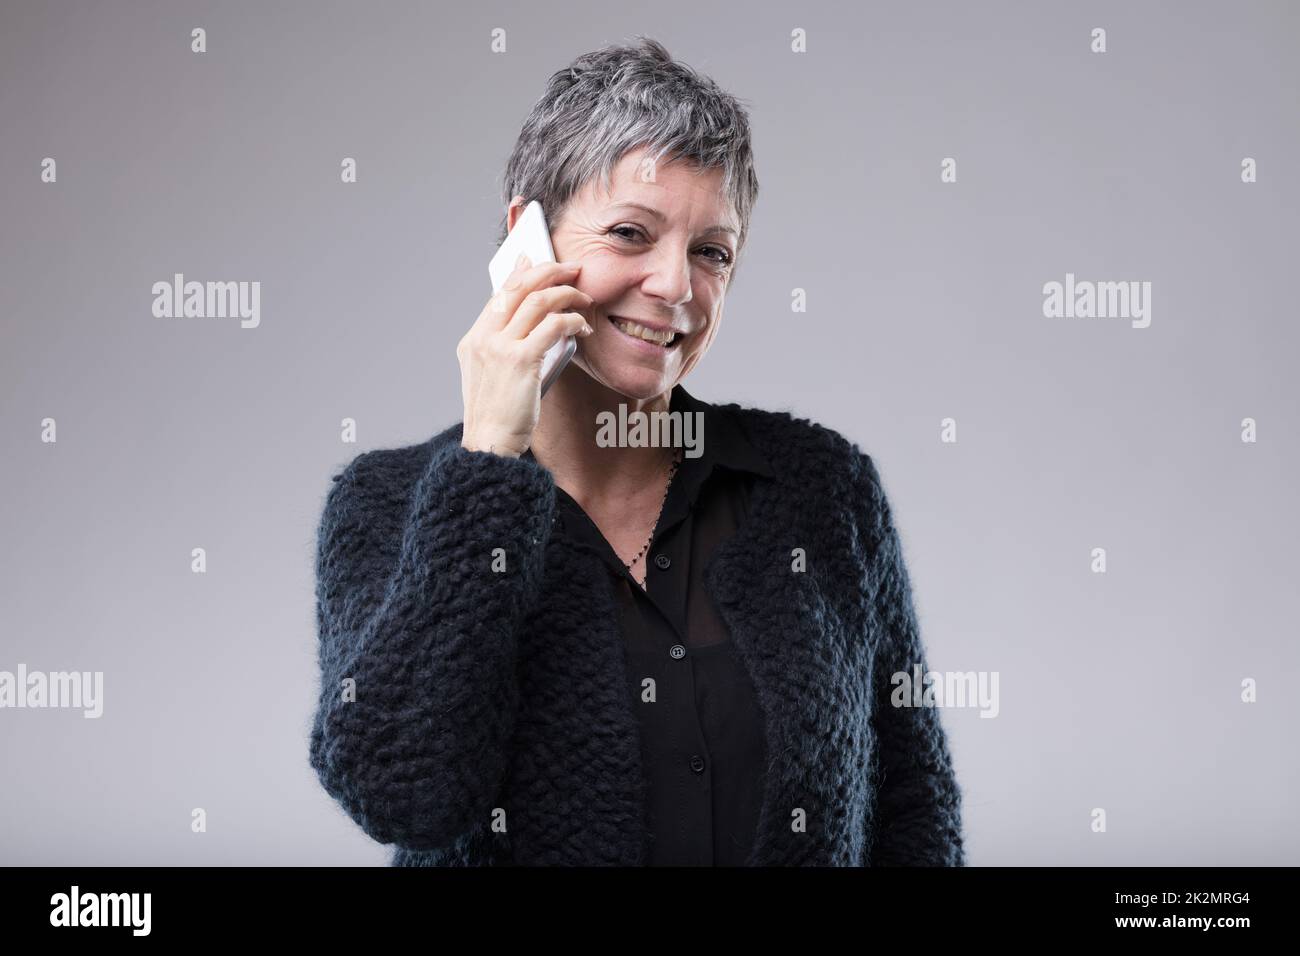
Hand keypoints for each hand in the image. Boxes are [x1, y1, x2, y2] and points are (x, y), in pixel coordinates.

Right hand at [457, 253, 593, 457]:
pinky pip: (553, 326)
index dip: (521, 272)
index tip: (537, 260)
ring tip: (584, 299)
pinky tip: (583, 326)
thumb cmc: (500, 415)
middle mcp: (483, 338)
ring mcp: (499, 348)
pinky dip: (573, 320)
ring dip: (567, 294)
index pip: (499, 294)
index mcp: (473, 340)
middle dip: (549, 271)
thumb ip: (509, 346)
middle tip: (572, 269)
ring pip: (538, 300)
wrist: (490, 444)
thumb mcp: (496, 375)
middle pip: (518, 287)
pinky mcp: (519, 360)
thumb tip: (539, 321)